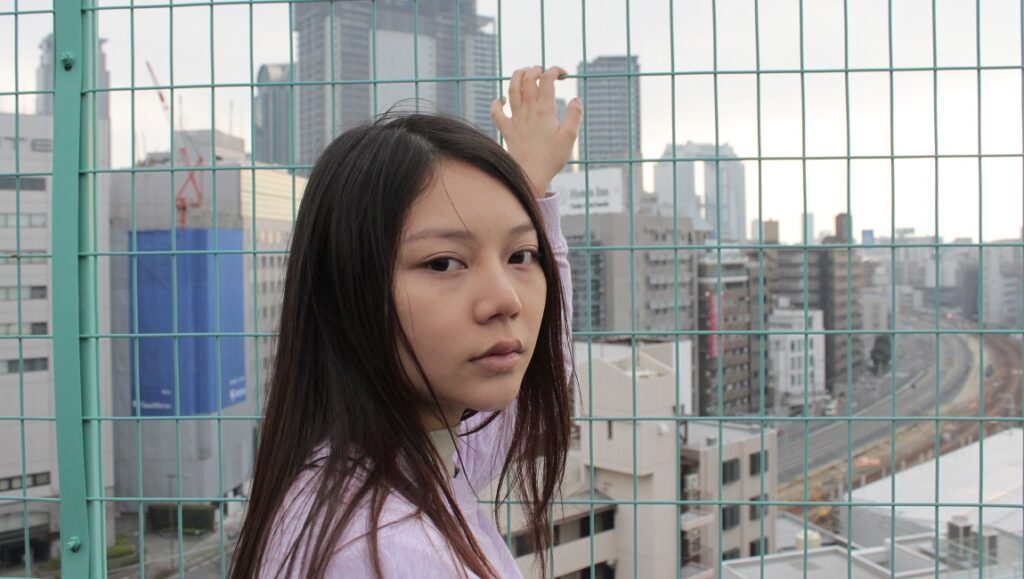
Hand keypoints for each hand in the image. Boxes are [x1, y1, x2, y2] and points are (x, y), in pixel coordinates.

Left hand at [491, 66, 582, 198]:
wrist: (530, 174)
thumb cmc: (552, 158)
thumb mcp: (570, 137)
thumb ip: (575, 116)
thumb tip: (576, 99)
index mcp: (545, 110)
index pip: (547, 79)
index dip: (555, 70)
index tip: (563, 74)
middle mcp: (528, 111)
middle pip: (527, 79)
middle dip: (535, 69)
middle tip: (542, 71)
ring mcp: (515, 119)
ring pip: (511, 89)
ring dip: (516, 77)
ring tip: (523, 73)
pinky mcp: (507, 130)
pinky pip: (496, 113)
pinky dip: (497, 103)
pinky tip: (501, 100)